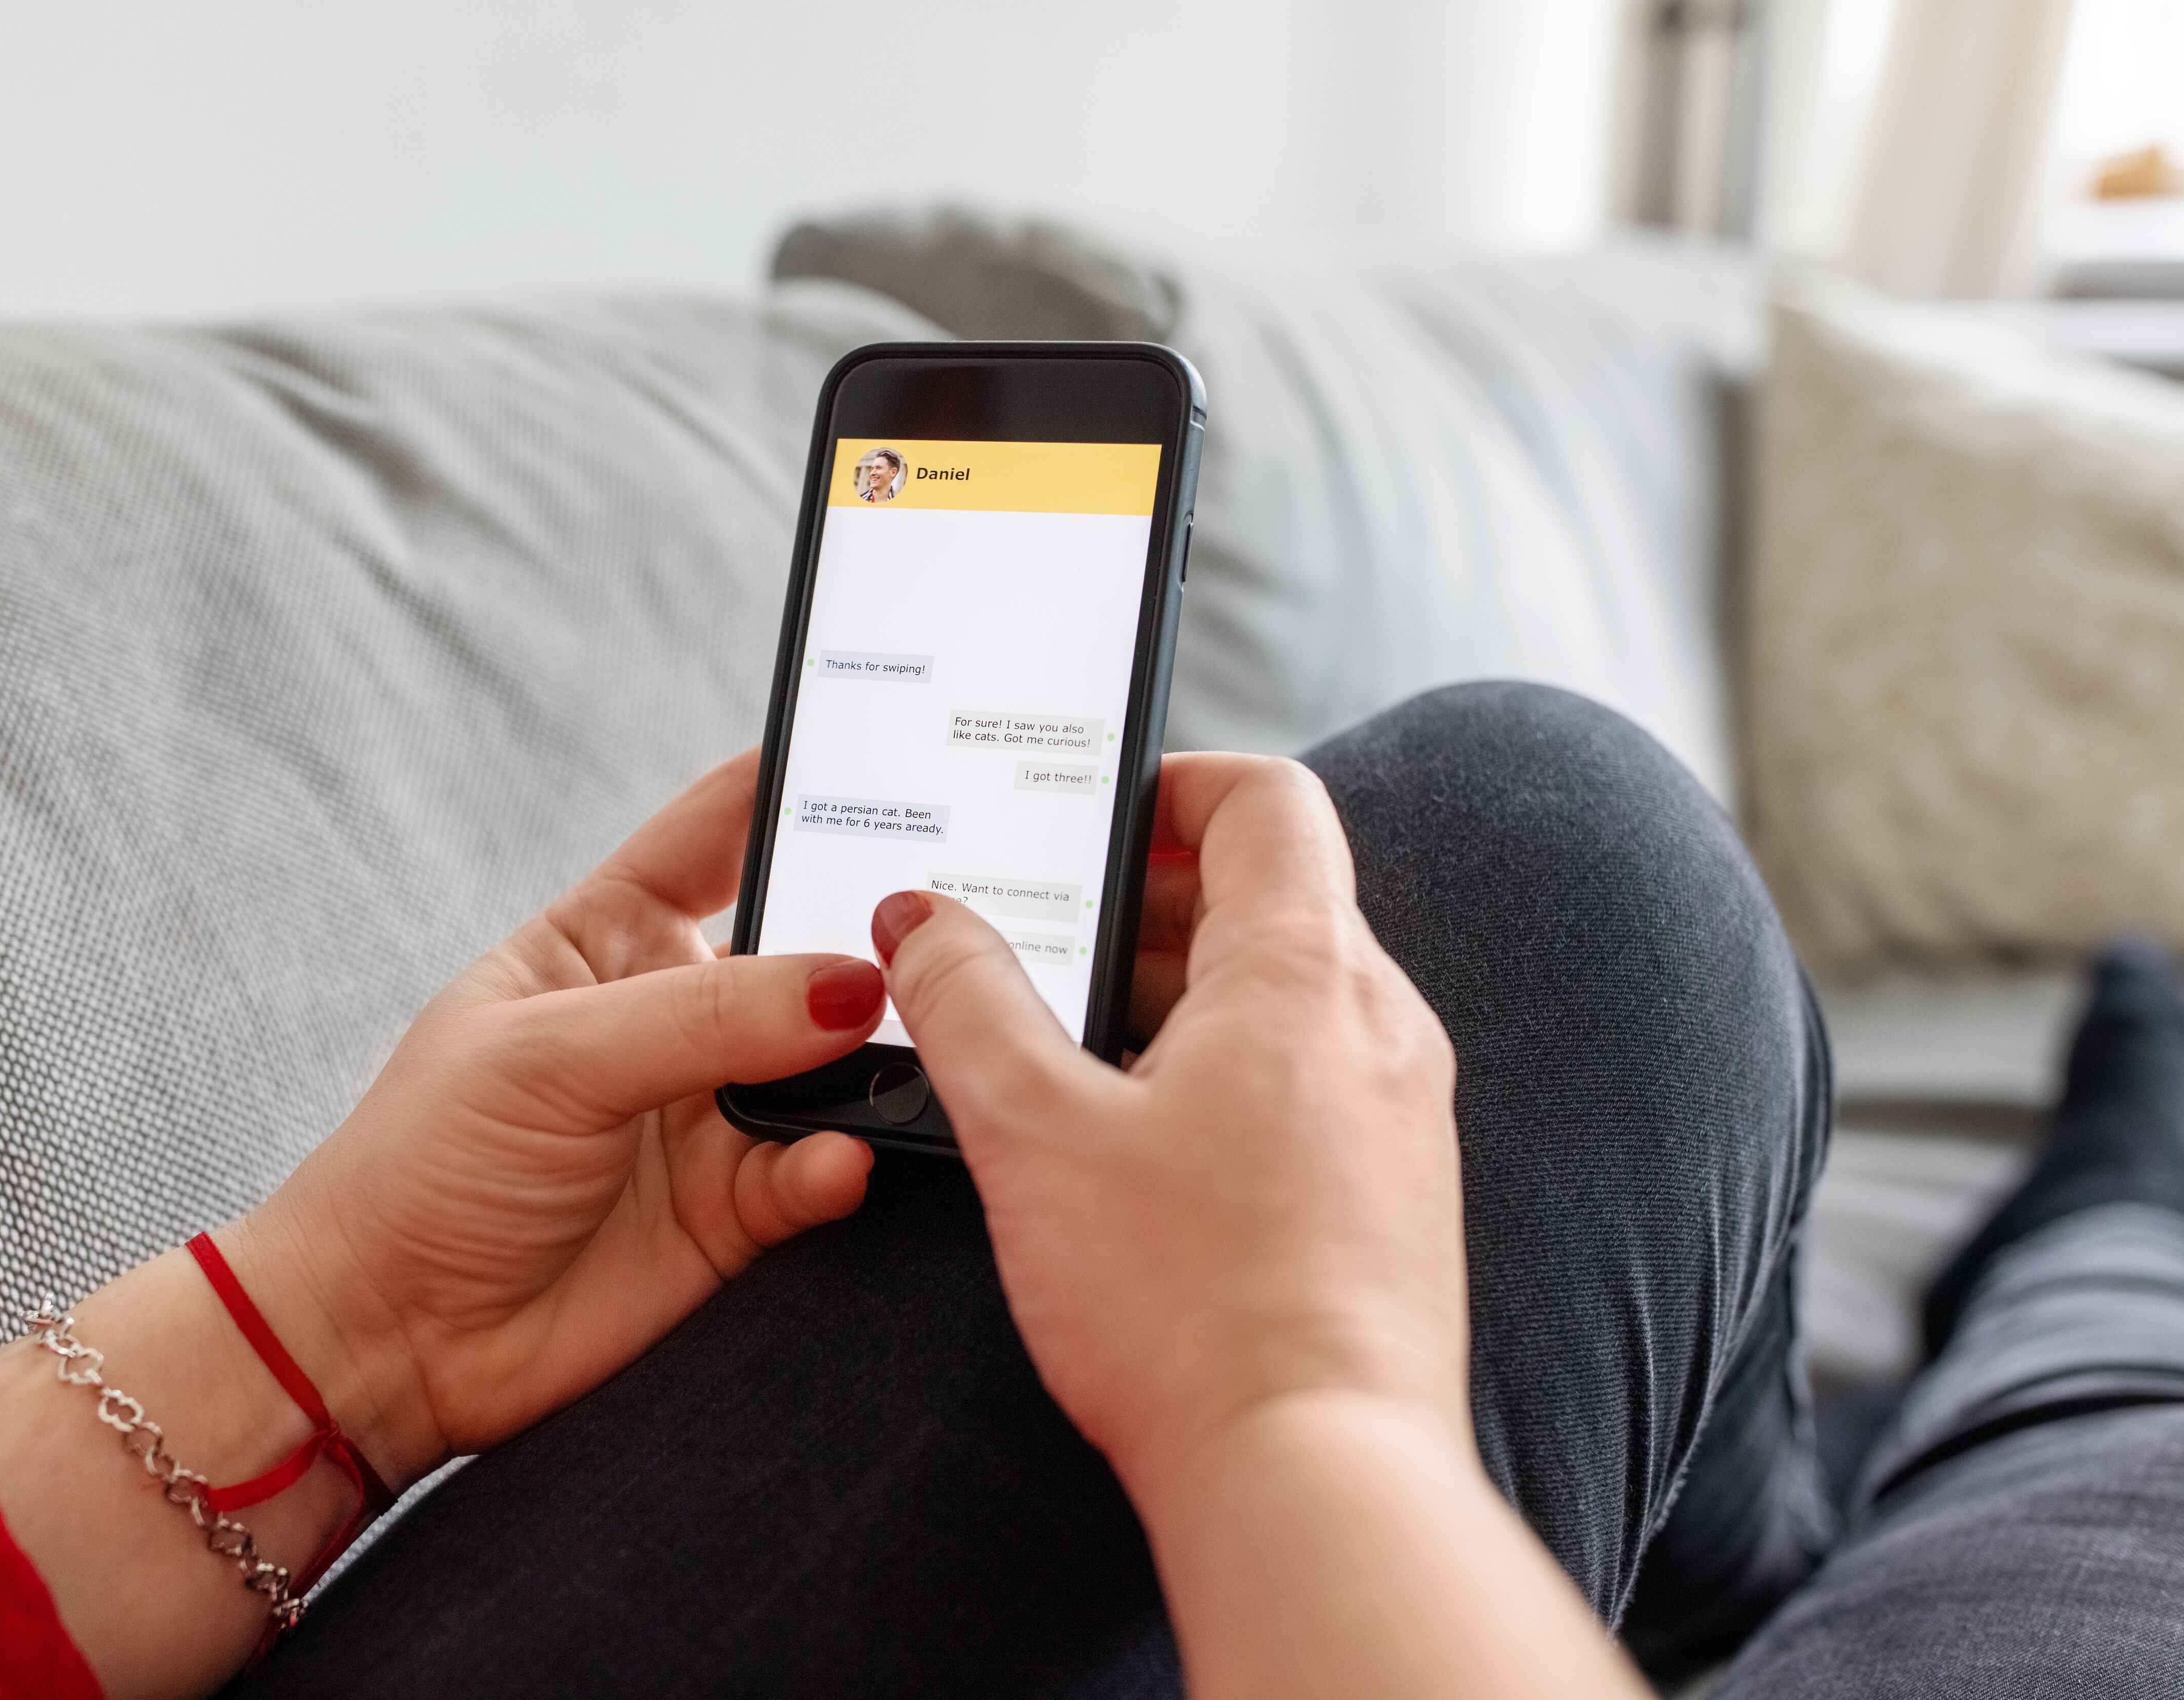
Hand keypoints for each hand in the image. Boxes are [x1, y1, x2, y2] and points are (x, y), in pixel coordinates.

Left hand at [222, 749, 879, 1485]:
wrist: (388, 1339)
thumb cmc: (426, 1164)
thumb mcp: (551, 1054)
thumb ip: (709, 1014)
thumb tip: (851, 986)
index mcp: (615, 934)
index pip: (724, 828)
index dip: (801, 783)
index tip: (894, 752)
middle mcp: (682, 1013)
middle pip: (808, 946)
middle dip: (874, 936)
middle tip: (944, 931)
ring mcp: (715, 1113)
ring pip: (834, 1064)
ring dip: (874, 1060)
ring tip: (909, 1053)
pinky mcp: (740, 1211)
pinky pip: (820, 1170)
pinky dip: (839, 1163)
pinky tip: (836, 1163)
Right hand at [873, 752, 1467, 1491]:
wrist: (1317, 1484)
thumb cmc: (1186, 1307)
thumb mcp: (1032, 1133)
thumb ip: (966, 1004)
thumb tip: (919, 918)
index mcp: (1308, 976)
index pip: (1268, 801)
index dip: (1173, 783)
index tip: (1089, 817)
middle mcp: (1382, 1029)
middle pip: (1275, 898)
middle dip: (1151, 902)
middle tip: (1044, 942)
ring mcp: (1404, 1118)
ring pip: (1292, 998)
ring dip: (1183, 995)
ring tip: (1072, 1052)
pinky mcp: (1398, 1200)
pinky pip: (1315, 1085)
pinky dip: (1228, 1075)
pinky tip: (1143, 1151)